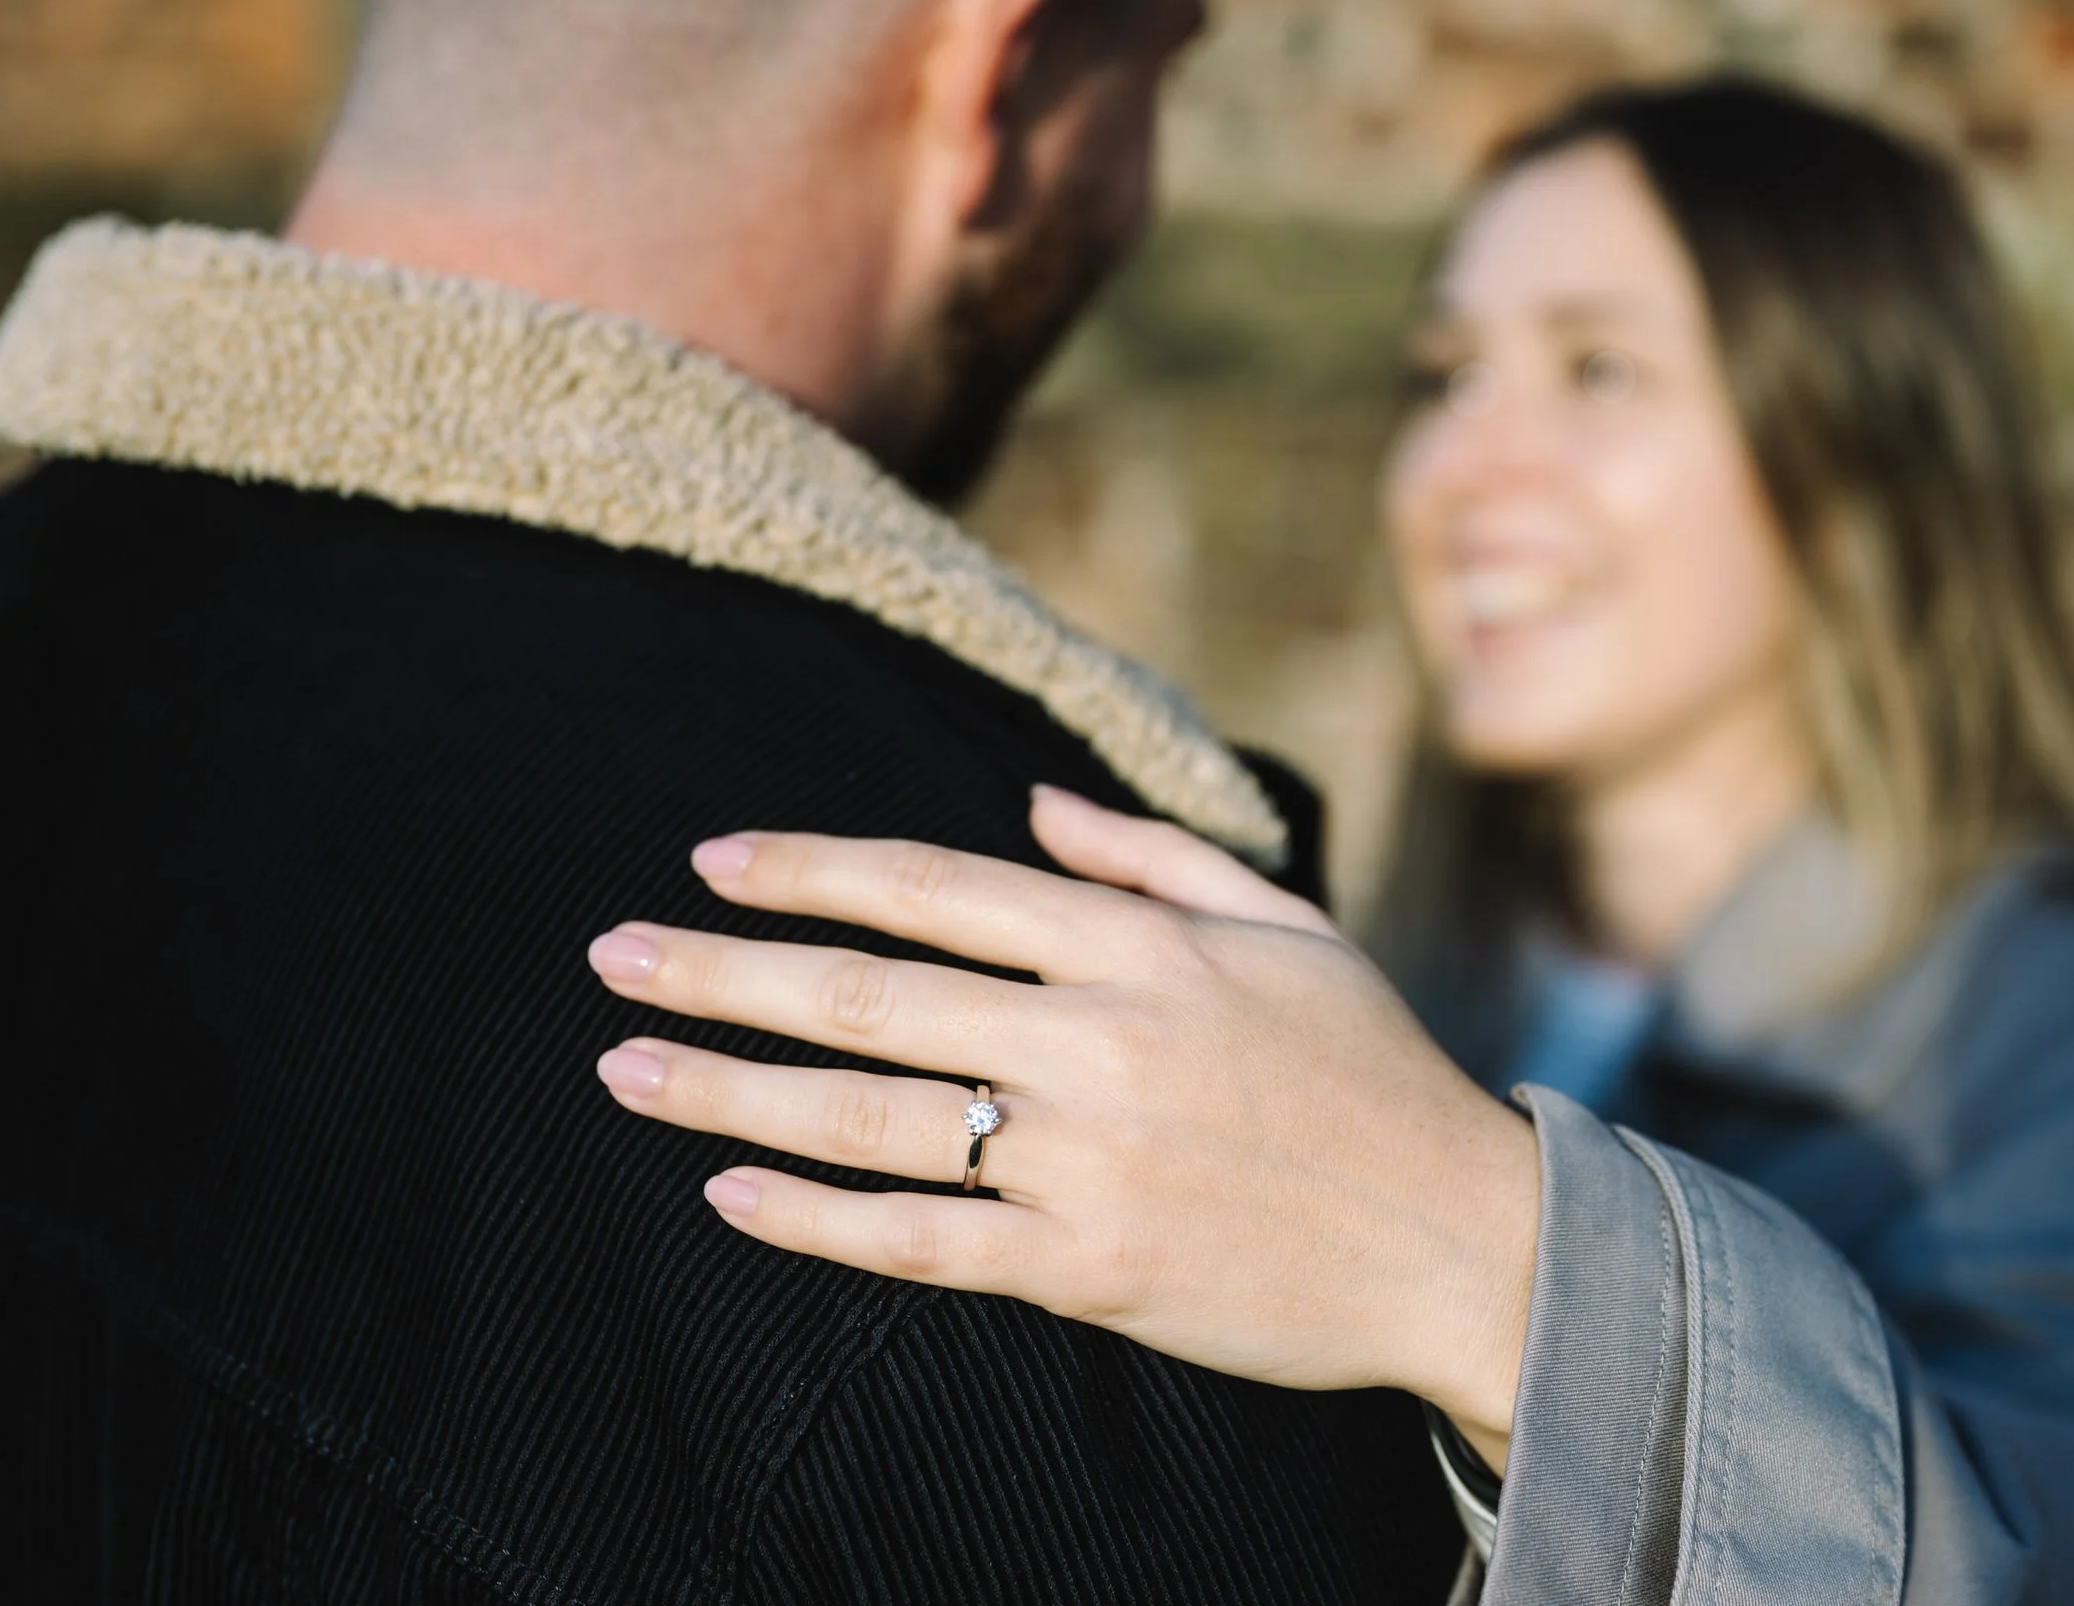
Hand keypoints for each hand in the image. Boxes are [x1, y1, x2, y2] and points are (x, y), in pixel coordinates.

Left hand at [585, 786, 1537, 1460]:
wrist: (1462, 1240)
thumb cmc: (1373, 1070)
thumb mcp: (1288, 926)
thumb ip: (1152, 858)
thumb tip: (1029, 803)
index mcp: (1141, 945)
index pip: (934, 884)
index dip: (809, 867)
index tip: (709, 861)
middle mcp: (1099, 1038)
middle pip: (870, 991)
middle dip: (723, 969)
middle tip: (611, 956)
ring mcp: (1088, 1159)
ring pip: (871, 1114)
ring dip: (731, 1086)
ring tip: (627, 1065)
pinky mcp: (1089, 1271)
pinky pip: (923, 1241)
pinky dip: (817, 1218)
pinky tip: (731, 1190)